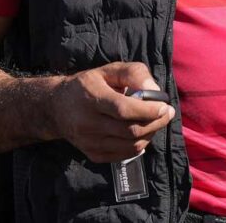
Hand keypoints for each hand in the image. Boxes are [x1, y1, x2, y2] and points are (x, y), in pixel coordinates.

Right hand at [48, 61, 174, 162]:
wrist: (57, 108)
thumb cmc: (89, 85)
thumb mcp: (109, 70)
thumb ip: (133, 73)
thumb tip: (154, 91)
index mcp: (92, 97)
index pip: (123, 109)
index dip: (148, 110)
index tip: (165, 107)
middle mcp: (88, 123)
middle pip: (130, 130)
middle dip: (156, 123)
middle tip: (168, 114)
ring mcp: (89, 142)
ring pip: (129, 145)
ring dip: (150, 134)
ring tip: (156, 122)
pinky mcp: (92, 154)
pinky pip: (123, 155)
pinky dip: (139, 146)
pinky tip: (143, 133)